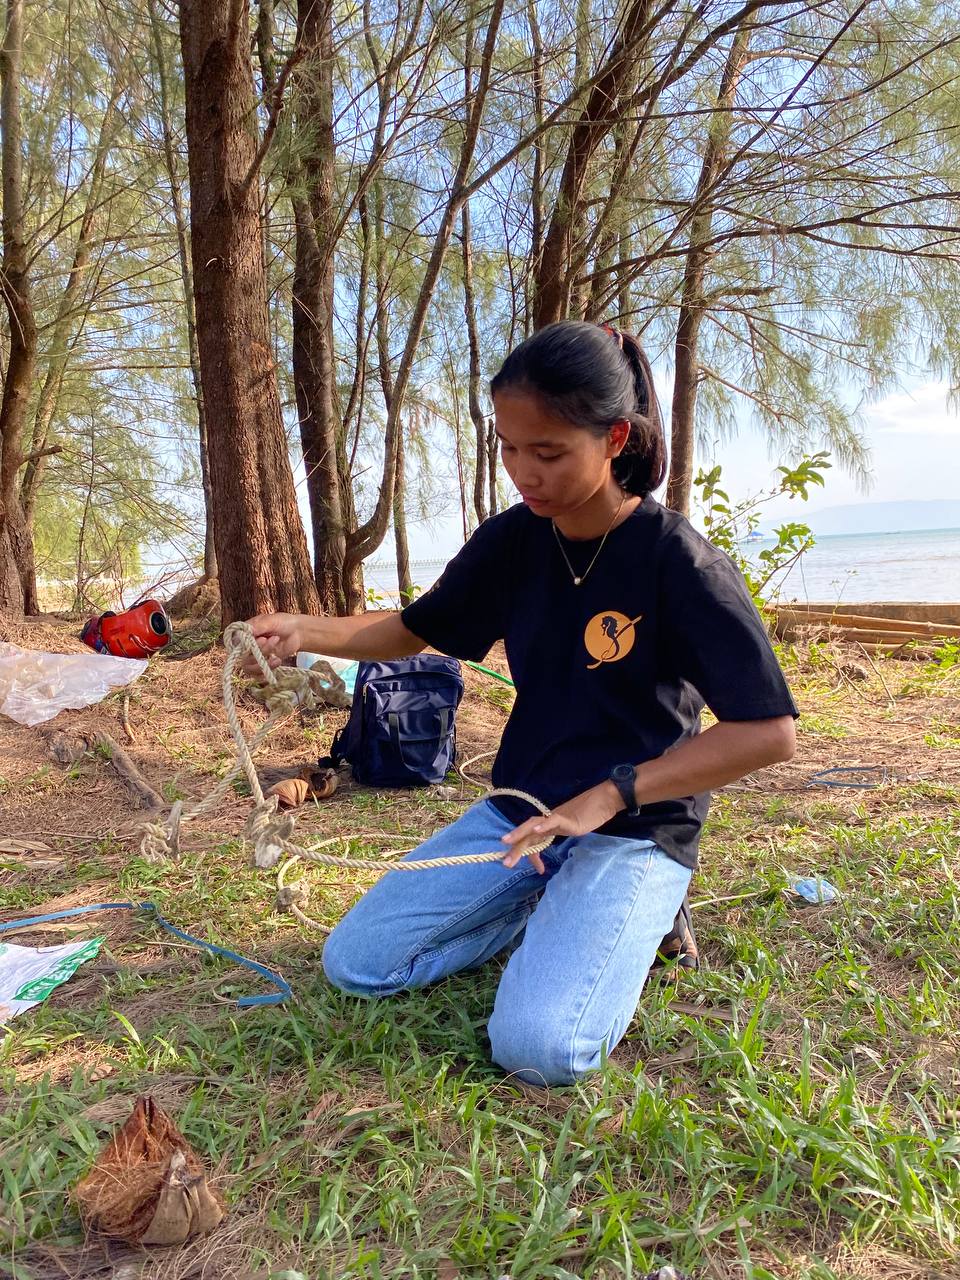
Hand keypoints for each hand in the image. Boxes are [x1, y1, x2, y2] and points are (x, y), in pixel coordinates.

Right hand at [239, 613, 305, 676]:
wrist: (297, 633)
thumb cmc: (283, 623)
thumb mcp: (272, 621)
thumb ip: (260, 626)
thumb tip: (248, 630)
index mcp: (245, 633)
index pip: (236, 642)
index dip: (245, 644)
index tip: (262, 639)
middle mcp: (246, 645)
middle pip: (243, 656)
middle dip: (260, 650)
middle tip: (274, 639)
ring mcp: (253, 656)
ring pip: (249, 667)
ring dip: (264, 661)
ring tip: (277, 653)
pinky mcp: (262, 664)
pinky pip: (257, 674)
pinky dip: (267, 670)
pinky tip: (277, 661)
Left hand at [499, 782, 623, 872]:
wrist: (605, 799)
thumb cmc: (590, 814)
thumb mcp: (572, 830)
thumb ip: (560, 835)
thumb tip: (555, 843)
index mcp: (549, 826)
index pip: (533, 840)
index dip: (530, 855)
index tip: (538, 870)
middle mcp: (549, 821)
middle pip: (527, 834)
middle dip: (515, 848)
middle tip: (505, 863)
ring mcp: (557, 818)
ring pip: (533, 825)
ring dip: (520, 834)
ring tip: (507, 843)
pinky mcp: (567, 818)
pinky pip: (553, 821)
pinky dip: (543, 825)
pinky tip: (535, 830)